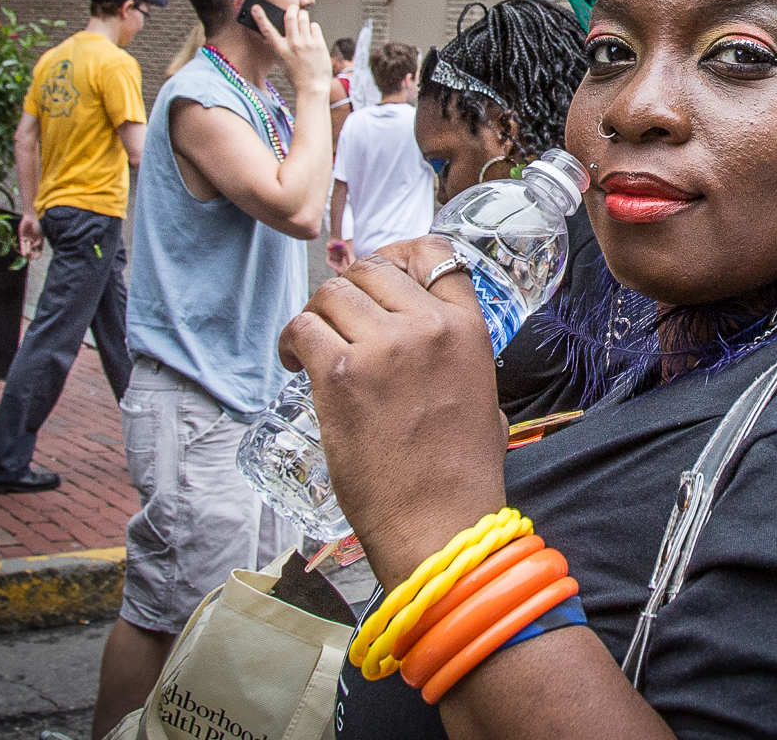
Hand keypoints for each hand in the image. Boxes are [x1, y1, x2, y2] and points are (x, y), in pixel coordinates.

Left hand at [18, 214, 43, 258]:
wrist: (30, 219)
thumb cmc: (36, 225)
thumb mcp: (39, 233)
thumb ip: (37, 240)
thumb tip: (34, 246)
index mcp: (39, 242)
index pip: (39, 251)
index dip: (38, 255)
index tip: (36, 257)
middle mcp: (33, 242)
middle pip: (33, 252)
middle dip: (32, 256)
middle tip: (31, 259)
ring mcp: (28, 241)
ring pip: (27, 249)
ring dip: (27, 253)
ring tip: (27, 257)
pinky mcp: (22, 239)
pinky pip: (22, 246)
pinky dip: (23, 250)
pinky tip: (23, 253)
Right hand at [252, 1, 331, 97]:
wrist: (313, 88)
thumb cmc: (297, 77)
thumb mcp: (282, 62)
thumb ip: (280, 47)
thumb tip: (280, 33)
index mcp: (280, 50)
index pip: (267, 30)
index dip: (260, 17)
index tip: (256, 8)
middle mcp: (293, 44)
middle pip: (290, 16)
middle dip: (292, 9)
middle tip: (293, 9)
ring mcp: (307, 43)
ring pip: (304, 18)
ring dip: (303, 16)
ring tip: (303, 20)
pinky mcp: (319, 44)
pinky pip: (315, 26)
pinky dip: (313, 28)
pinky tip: (312, 34)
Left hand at [277, 236, 505, 589]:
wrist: (440, 522)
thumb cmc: (460, 472)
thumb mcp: (483, 396)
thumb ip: (457, 357)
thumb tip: (430, 346)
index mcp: (468, 329)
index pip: (435, 254)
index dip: (400, 254)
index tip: (379, 274)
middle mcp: (426, 327)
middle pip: (372, 269)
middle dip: (350, 288)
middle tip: (337, 318)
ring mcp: (382, 347)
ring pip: (333, 294)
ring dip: (318, 314)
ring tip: (313, 345)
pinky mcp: (340, 373)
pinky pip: (303, 328)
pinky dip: (292, 341)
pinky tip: (296, 364)